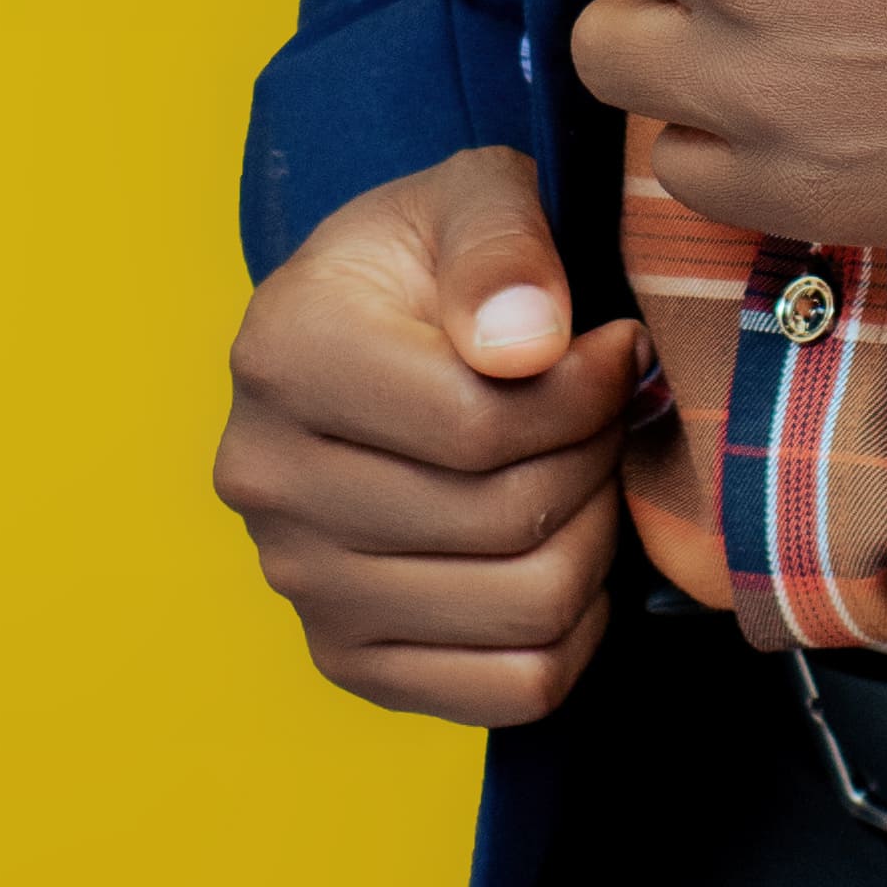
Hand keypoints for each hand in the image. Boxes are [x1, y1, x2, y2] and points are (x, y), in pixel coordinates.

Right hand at [214, 146, 641, 723]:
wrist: (369, 326)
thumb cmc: (433, 256)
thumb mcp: (472, 195)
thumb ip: (504, 245)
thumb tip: (529, 346)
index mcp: (284, 355)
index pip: (476, 425)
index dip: (585, 393)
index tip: (620, 351)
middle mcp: (267, 480)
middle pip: (502, 521)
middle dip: (595, 459)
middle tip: (611, 412)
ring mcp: (299, 584)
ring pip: (519, 610)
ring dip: (593, 538)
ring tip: (589, 470)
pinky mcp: (344, 659)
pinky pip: (510, 691)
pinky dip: (573, 630)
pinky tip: (565, 549)